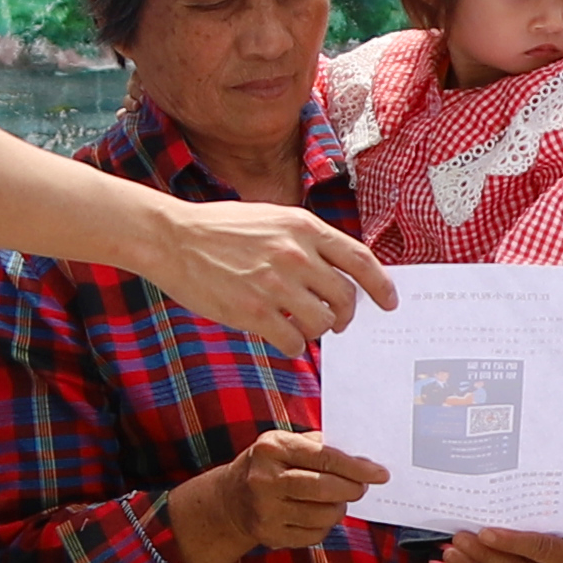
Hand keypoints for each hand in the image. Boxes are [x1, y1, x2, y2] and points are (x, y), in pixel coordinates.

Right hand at [140, 194, 392, 345]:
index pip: (361, 260)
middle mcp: (296, 254)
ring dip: (319, 331)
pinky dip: (294, 345)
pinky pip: (294, 341)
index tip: (389, 302)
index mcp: (305, 227)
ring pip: (324, 322)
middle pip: (346, 297)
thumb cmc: (221, 228)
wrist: (173, 237)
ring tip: (303, 326)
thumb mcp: (272, 217)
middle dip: (346, 315)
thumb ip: (306, 240)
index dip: (381, 285)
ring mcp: (276, 285)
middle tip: (337, 322)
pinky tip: (282, 337)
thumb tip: (338, 271)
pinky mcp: (254, 312)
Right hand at [194, 427, 382, 562]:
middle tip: (362, 488)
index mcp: (272, 448)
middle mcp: (264, 479)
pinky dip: (325, 526)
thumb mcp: (285, 445)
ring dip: (339, 509)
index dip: (356, 468)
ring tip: (337, 500)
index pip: (324, 457)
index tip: (380, 473)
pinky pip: (314, 535)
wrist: (229, 500)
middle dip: (352, 489)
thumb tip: (363, 460)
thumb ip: (320, 447)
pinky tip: (319, 515)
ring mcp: (265, 510)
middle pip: (324, 488)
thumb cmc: (268, 467)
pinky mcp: (269, 534)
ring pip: (322, 515)